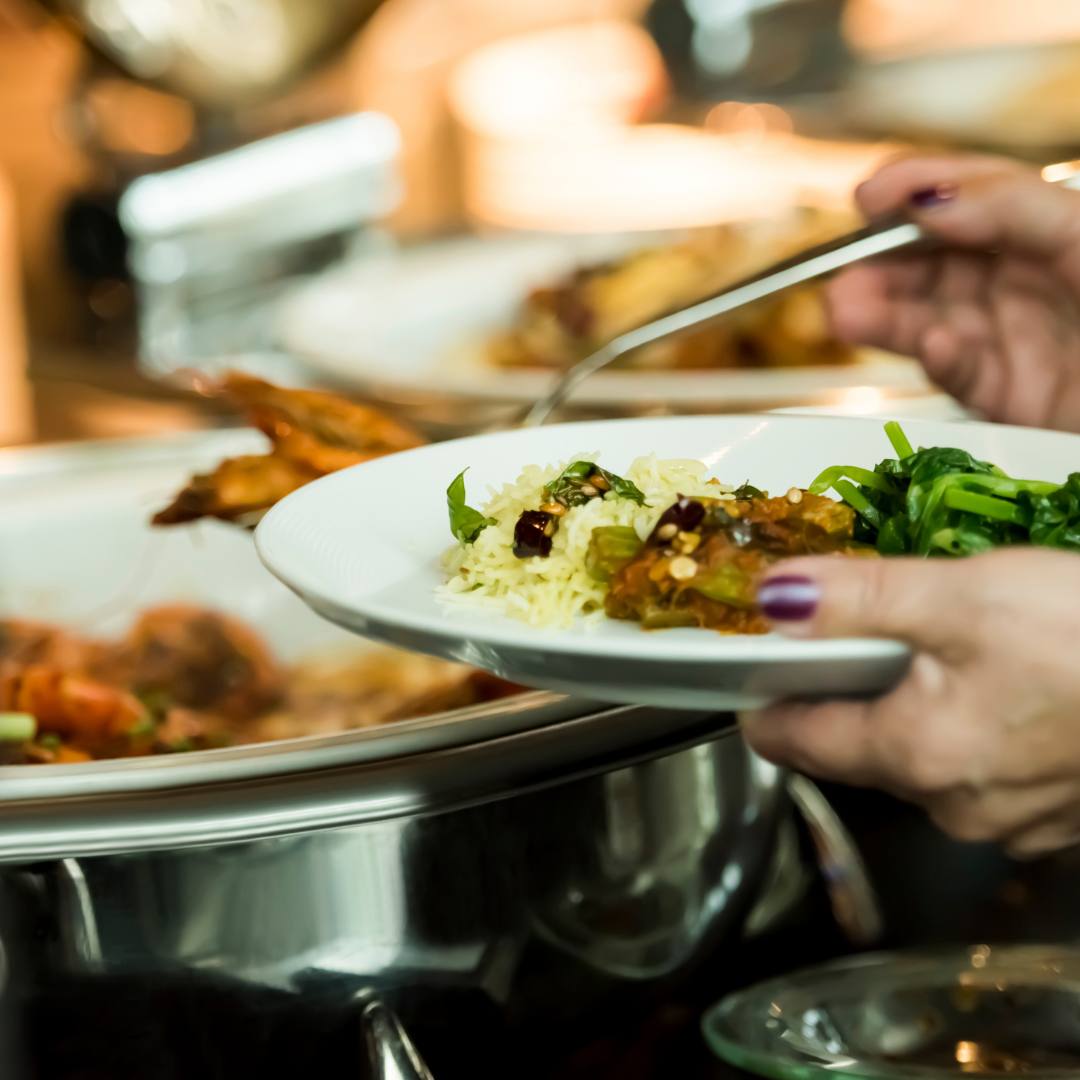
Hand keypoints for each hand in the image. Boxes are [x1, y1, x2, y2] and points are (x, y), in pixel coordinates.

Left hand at [741, 548, 1079, 856]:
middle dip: (848, 691)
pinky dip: (977, 725)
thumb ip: (856, 599)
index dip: (762, 696)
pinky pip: (985, 769)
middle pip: (854, 747)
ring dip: (917, 706)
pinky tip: (1010, 684)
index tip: (754, 660)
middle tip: (861, 629)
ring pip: (923, 758)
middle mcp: (951, 805)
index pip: (789, 740)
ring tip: (945, 647)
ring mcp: (1011, 821)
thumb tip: (770, 599)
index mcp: (911, 754)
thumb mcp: (964, 593)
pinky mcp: (1059, 816)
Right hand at [827, 154, 1079, 431]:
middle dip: (885, 265)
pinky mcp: (1011, 398)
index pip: (981, 195)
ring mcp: (1019, 340)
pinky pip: (964, 374)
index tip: (868, 196)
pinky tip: (935, 350)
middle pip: (941, 262)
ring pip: (935, 318)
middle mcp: (1034, 280)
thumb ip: (1021, 211)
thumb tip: (934, 202)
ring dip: (888, 314)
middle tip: (841, 281)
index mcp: (1060, 230)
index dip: (921, 189)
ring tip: (847, 314)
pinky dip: (941, 362)